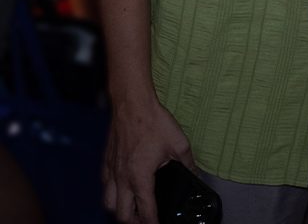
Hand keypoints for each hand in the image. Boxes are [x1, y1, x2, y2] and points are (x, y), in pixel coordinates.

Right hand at [103, 96, 194, 222]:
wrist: (132, 104)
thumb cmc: (153, 122)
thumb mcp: (178, 143)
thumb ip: (188, 162)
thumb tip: (195, 172)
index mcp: (140, 177)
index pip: (145, 210)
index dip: (152, 222)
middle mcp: (122, 179)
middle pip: (122, 214)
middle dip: (134, 222)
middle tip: (146, 220)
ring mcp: (112, 171)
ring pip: (108, 203)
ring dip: (120, 211)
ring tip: (132, 210)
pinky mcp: (106, 162)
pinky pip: (105, 186)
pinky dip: (112, 194)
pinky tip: (121, 189)